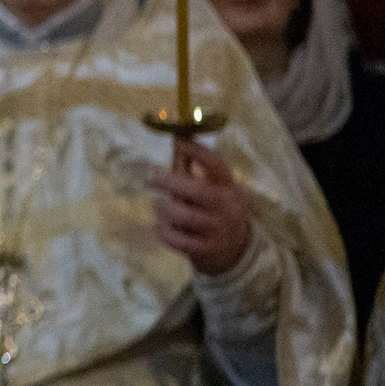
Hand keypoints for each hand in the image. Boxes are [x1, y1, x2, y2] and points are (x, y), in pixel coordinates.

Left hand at [149, 136, 252, 276]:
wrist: (235, 249)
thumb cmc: (214, 208)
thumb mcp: (213, 187)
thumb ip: (193, 167)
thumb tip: (177, 136)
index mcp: (227, 186)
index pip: (217, 165)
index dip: (199, 151)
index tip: (179, 140)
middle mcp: (226, 206)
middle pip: (197, 191)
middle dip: (168, 182)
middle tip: (150, 180)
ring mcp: (218, 229)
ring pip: (182, 215)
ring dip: (163, 209)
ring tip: (159, 206)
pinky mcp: (207, 249)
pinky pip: (176, 239)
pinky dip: (162, 231)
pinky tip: (162, 227)